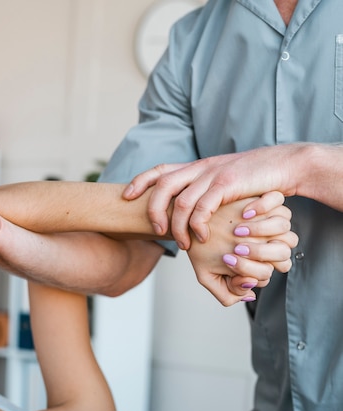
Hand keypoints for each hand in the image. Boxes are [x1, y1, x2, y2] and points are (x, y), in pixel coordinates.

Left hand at [123, 145, 303, 248]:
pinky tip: (202, 238)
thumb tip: (188, 212)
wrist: (284, 165)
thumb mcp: (223, 183)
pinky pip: (202, 208)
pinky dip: (197, 226)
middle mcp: (200, 167)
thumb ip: (204, 193)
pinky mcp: (227, 183)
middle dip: (152, 210)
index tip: (126, 197)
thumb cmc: (254, 180)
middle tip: (156, 231)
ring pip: (180, 201)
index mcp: (196, 167)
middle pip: (163, 185)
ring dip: (177, 226)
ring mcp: (213, 174)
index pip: (160, 170)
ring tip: (182, 244)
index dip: (140, 181)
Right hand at [187, 194, 297, 305]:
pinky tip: (245, 212)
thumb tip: (249, 293)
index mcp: (258, 262)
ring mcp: (268, 219)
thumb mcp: (206, 275)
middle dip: (260, 254)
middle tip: (237, 248)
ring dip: (263, 230)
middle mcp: (268, 241)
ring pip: (284, 227)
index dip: (255, 272)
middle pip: (282, 253)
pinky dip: (265, 205)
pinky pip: (277, 200)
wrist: (188, 221)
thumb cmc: (200, 247)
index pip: (271, 271)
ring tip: (239, 231)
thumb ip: (225, 292)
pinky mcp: (263, 197)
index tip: (230, 262)